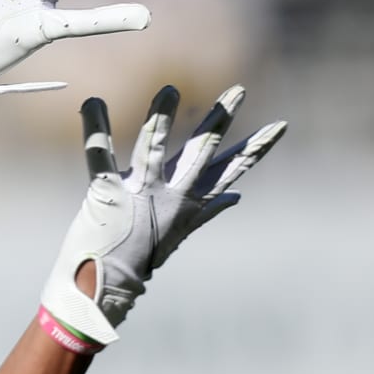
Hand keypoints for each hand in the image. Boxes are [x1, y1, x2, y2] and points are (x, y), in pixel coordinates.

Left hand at [39, 85, 285, 347]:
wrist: (108, 284)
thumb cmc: (143, 253)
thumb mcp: (182, 229)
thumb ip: (208, 209)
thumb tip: (236, 198)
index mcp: (190, 201)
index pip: (231, 169)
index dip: (256, 147)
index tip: (280, 126)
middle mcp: (170, 194)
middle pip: (200, 151)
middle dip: (219, 120)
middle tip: (238, 90)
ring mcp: (140, 192)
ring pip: (153, 147)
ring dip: (160, 117)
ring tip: (169, 90)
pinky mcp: (107, 192)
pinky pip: (100, 155)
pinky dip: (95, 129)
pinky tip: (93, 103)